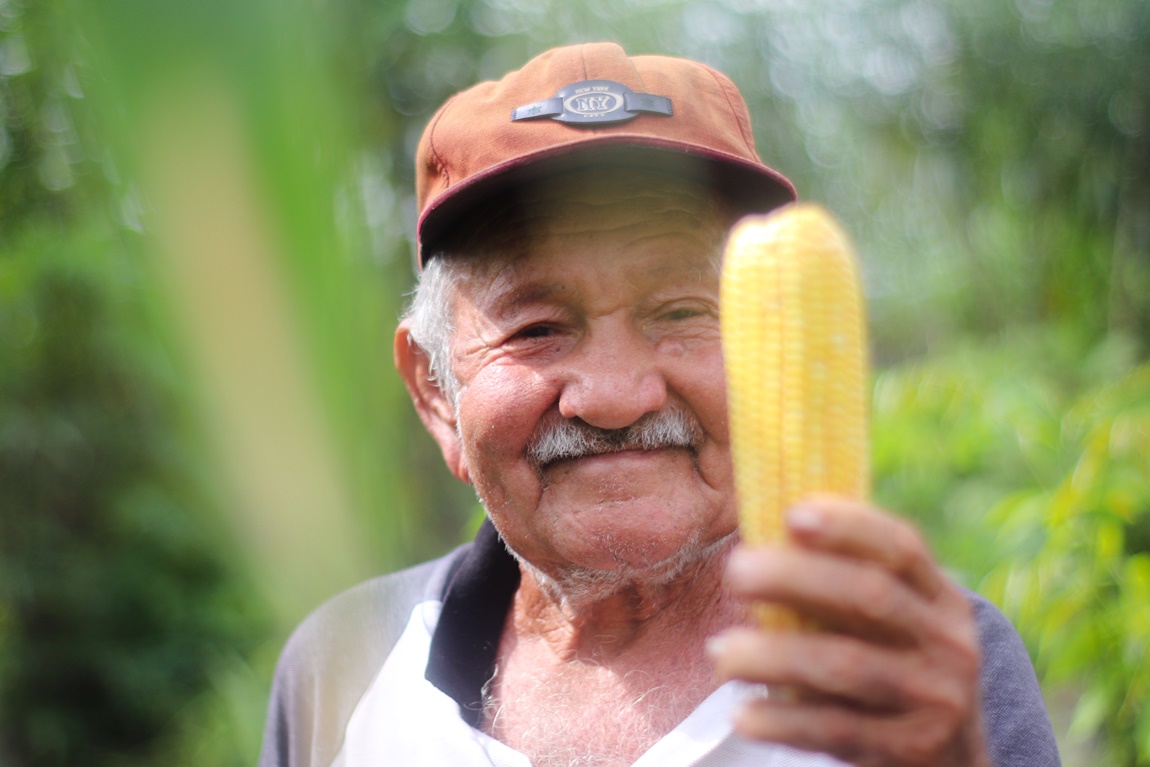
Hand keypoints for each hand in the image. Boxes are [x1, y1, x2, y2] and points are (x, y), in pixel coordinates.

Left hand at [708, 496, 988, 766]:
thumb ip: (842, 581)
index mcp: (938, 597)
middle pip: (871, 597)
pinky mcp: (910, 749)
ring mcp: (933, 698)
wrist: (950, 760)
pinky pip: (837, 729)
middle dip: (797, 578)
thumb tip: (757, 536)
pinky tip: (743, 714)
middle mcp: (946, 642)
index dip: (848, 526)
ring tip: (721, 652)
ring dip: (775, 655)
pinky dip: (784, 721)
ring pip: (846, 666)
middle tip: (735, 571)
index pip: (901, 547)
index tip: (791, 515)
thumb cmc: (890, 666)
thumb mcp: (892, 622)